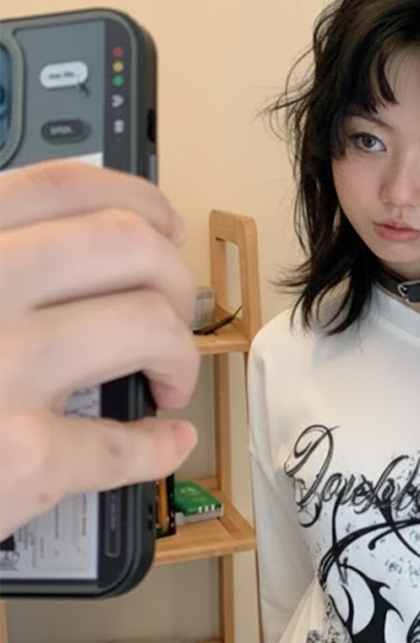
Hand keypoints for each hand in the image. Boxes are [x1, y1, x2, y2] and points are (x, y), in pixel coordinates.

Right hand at [0, 159, 200, 537]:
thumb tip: (75, 242)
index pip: (66, 187)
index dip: (140, 204)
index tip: (165, 230)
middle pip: (129, 246)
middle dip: (174, 283)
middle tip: (171, 318)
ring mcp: (1, 368)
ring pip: (148, 325)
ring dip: (180, 355)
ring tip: (165, 382)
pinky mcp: (23, 456)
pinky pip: (125, 441)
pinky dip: (160, 446)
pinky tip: (164, 443)